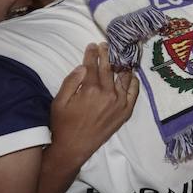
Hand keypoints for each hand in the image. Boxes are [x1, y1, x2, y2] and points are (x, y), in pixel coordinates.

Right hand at [50, 44, 139, 165]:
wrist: (73, 147)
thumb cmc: (63, 124)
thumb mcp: (59, 101)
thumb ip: (71, 81)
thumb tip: (82, 66)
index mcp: (90, 89)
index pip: (93, 66)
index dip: (92, 54)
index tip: (92, 45)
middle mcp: (108, 94)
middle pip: (108, 68)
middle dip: (106, 55)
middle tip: (105, 46)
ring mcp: (119, 102)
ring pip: (123, 77)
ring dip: (120, 65)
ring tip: (118, 56)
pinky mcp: (126, 111)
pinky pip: (134, 92)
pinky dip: (133, 81)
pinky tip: (130, 74)